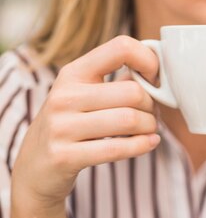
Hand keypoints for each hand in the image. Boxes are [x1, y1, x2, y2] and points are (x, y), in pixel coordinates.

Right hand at [12, 36, 160, 208]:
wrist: (34, 169)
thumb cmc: (72, 125)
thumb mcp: (86, 94)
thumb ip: (119, 80)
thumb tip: (158, 67)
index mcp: (73, 73)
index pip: (121, 48)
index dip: (148, 61)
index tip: (155, 79)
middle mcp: (64, 96)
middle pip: (133, 91)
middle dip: (153, 105)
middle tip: (153, 114)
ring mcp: (61, 127)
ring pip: (129, 119)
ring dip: (150, 126)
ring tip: (150, 129)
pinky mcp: (64, 157)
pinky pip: (117, 148)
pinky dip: (142, 145)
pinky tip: (149, 143)